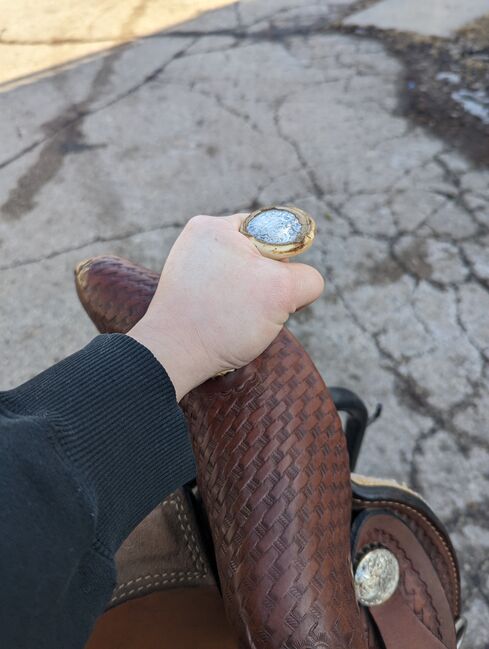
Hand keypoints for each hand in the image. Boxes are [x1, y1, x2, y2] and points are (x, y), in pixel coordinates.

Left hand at [128, 213, 323, 400]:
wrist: (172, 357)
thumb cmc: (223, 321)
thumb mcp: (281, 292)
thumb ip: (306, 278)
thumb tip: (302, 281)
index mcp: (213, 227)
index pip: (272, 231)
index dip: (283, 261)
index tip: (272, 288)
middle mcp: (197, 241)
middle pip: (259, 256)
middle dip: (266, 284)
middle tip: (254, 308)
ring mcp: (188, 266)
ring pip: (245, 278)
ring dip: (253, 301)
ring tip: (237, 320)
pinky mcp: (185, 291)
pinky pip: (225, 294)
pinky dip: (233, 311)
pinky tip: (225, 326)